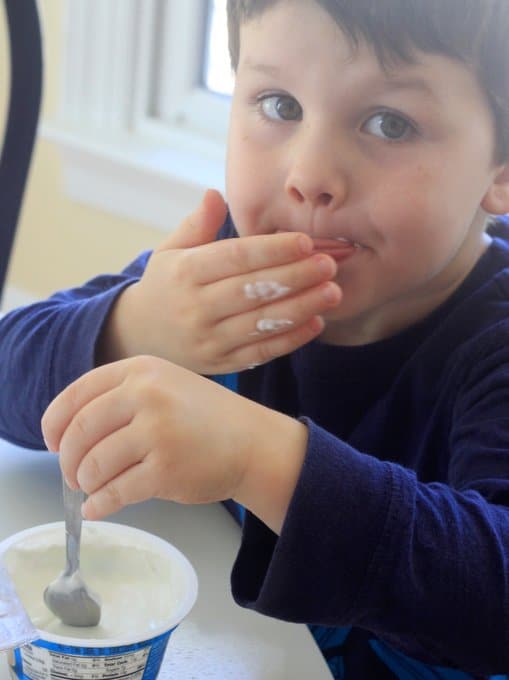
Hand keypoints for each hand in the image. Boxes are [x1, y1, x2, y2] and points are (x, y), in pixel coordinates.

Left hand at [41, 356, 307, 531]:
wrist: (253, 442)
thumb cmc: (206, 418)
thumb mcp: (165, 386)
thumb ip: (121, 398)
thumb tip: (67, 434)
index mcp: (141, 370)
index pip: (78, 394)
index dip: (55, 422)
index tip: (51, 442)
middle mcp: (147, 395)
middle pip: (80, 431)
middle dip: (67, 459)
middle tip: (71, 474)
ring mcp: (157, 432)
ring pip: (94, 465)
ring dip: (85, 483)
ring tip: (92, 488)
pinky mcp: (166, 469)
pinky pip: (115, 492)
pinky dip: (100, 504)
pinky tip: (98, 508)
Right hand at [99, 189, 340, 373]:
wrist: (140, 334)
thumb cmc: (165, 285)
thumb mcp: (170, 250)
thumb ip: (197, 224)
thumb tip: (215, 194)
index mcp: (184, 272)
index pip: (234, 258)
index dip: (272, 250)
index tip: (306, 242)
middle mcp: (195, 307)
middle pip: (252, 290)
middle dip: (295, 277)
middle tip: (330, 264)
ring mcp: (207, 340)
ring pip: (260, 324)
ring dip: (300, 308)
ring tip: (332, 292)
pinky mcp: (219, 363)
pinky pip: (260, 353)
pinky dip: (290, 340)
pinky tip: (316, 322)